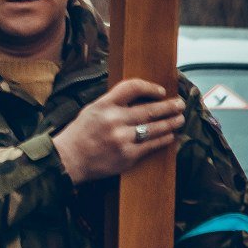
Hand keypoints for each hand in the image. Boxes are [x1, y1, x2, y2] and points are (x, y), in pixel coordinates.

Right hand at [53, 79, 184, 184]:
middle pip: (149, 109)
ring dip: (171, 123)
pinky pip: (152, 145)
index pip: (132, 88)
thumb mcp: (91, 111)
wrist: (68, 160)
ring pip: (155, 128)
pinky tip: (169, 135)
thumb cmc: (79, 135)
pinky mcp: (127, 155)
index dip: (150, 87)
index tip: (160, 91)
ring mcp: (122, 139)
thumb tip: (139, 99)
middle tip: (179, 104)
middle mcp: (113, 120)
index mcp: (103, 106)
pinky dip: (164, 139)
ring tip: (179, 119)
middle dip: (169, 106)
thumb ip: (112, 103)